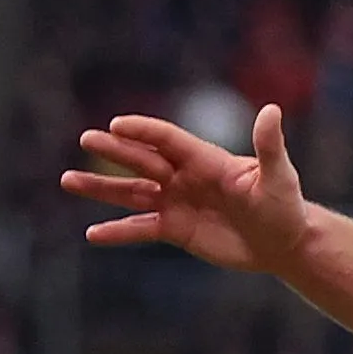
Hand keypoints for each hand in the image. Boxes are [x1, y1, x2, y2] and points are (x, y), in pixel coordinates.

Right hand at [65, 105, 313, 272]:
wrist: (283, 243)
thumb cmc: (284, 206)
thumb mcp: (278, 177)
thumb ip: (269, 146)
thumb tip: (272, 110)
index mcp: (205, 159)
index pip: (167, 139)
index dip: (144, 131)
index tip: (117, 124)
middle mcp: (183, 177)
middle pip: (143, 160)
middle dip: (115, 151)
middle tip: (86, 139)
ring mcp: (176, 202)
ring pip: (131, 193)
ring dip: (101, 188)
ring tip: (68, 181)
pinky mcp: (175, 230)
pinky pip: (141, 228)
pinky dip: (118, 231)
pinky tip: (92, 234)